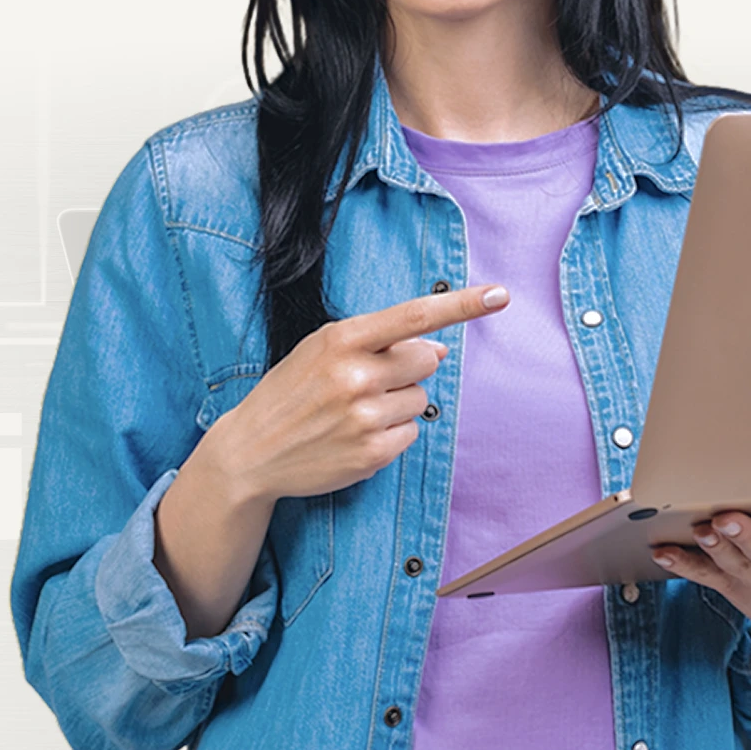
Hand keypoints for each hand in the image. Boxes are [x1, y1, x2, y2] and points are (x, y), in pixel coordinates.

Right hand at [204, 282, 509, 505]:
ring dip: (399, 402)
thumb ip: (380, 343)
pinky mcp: (371, 454)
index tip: (500, 294)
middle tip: (369, 380)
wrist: (250, 451)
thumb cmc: (292, 391)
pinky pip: (411, 432)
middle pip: (424, 359)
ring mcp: (364, 417)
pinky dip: (392, 432)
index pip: (413, 315)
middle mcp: (354, 376)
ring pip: (420, 398)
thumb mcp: (322, 350)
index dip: (461, 305)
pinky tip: (357, 434)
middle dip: (409, 367)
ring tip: (355, 410)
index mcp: (341, 339)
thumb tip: (438, 350)